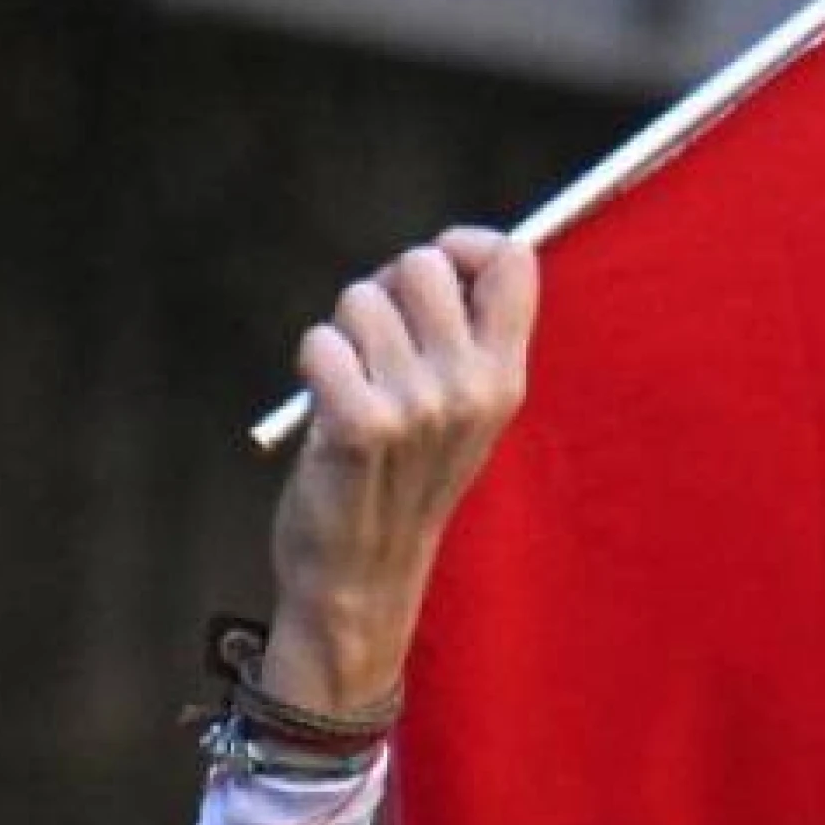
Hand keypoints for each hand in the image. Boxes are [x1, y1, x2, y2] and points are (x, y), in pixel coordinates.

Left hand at [264, 227, 540, 718]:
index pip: (513, 260)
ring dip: (340, 333)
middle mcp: (472, 387)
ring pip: (359, 299)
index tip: (435, 275)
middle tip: (372, 347)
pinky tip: (321, 405)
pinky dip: (311, 363)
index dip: (464, 247)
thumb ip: (461, 336)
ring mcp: (419, 407)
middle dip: (383, 290)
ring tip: (348, 387)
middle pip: (423, 263)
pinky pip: (322, 343)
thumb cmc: (398, 480)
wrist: (361, 577)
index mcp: (505, 378)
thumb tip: (439, 252)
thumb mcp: (459, 410)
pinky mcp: (361, 425)